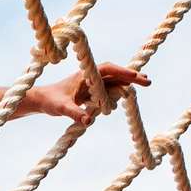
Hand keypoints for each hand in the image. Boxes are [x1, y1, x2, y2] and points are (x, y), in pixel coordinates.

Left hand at [24, 63, 149, 124]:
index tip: (136, 75)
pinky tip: (126, 94)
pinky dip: (118, 91)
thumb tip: (88, 120)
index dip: (123, 72)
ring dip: (127, 83)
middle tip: (148, 81)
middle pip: (115, 74)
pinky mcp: (91, 92)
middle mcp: (90, 77)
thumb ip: (74, 113)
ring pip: (113, 82)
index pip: (108, 70)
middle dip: (131, 77)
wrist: (41, 100)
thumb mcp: (61, 108)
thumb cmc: (50, 101)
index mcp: (85, 75)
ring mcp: (91, 84)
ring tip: (144, 83)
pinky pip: (108, 90)